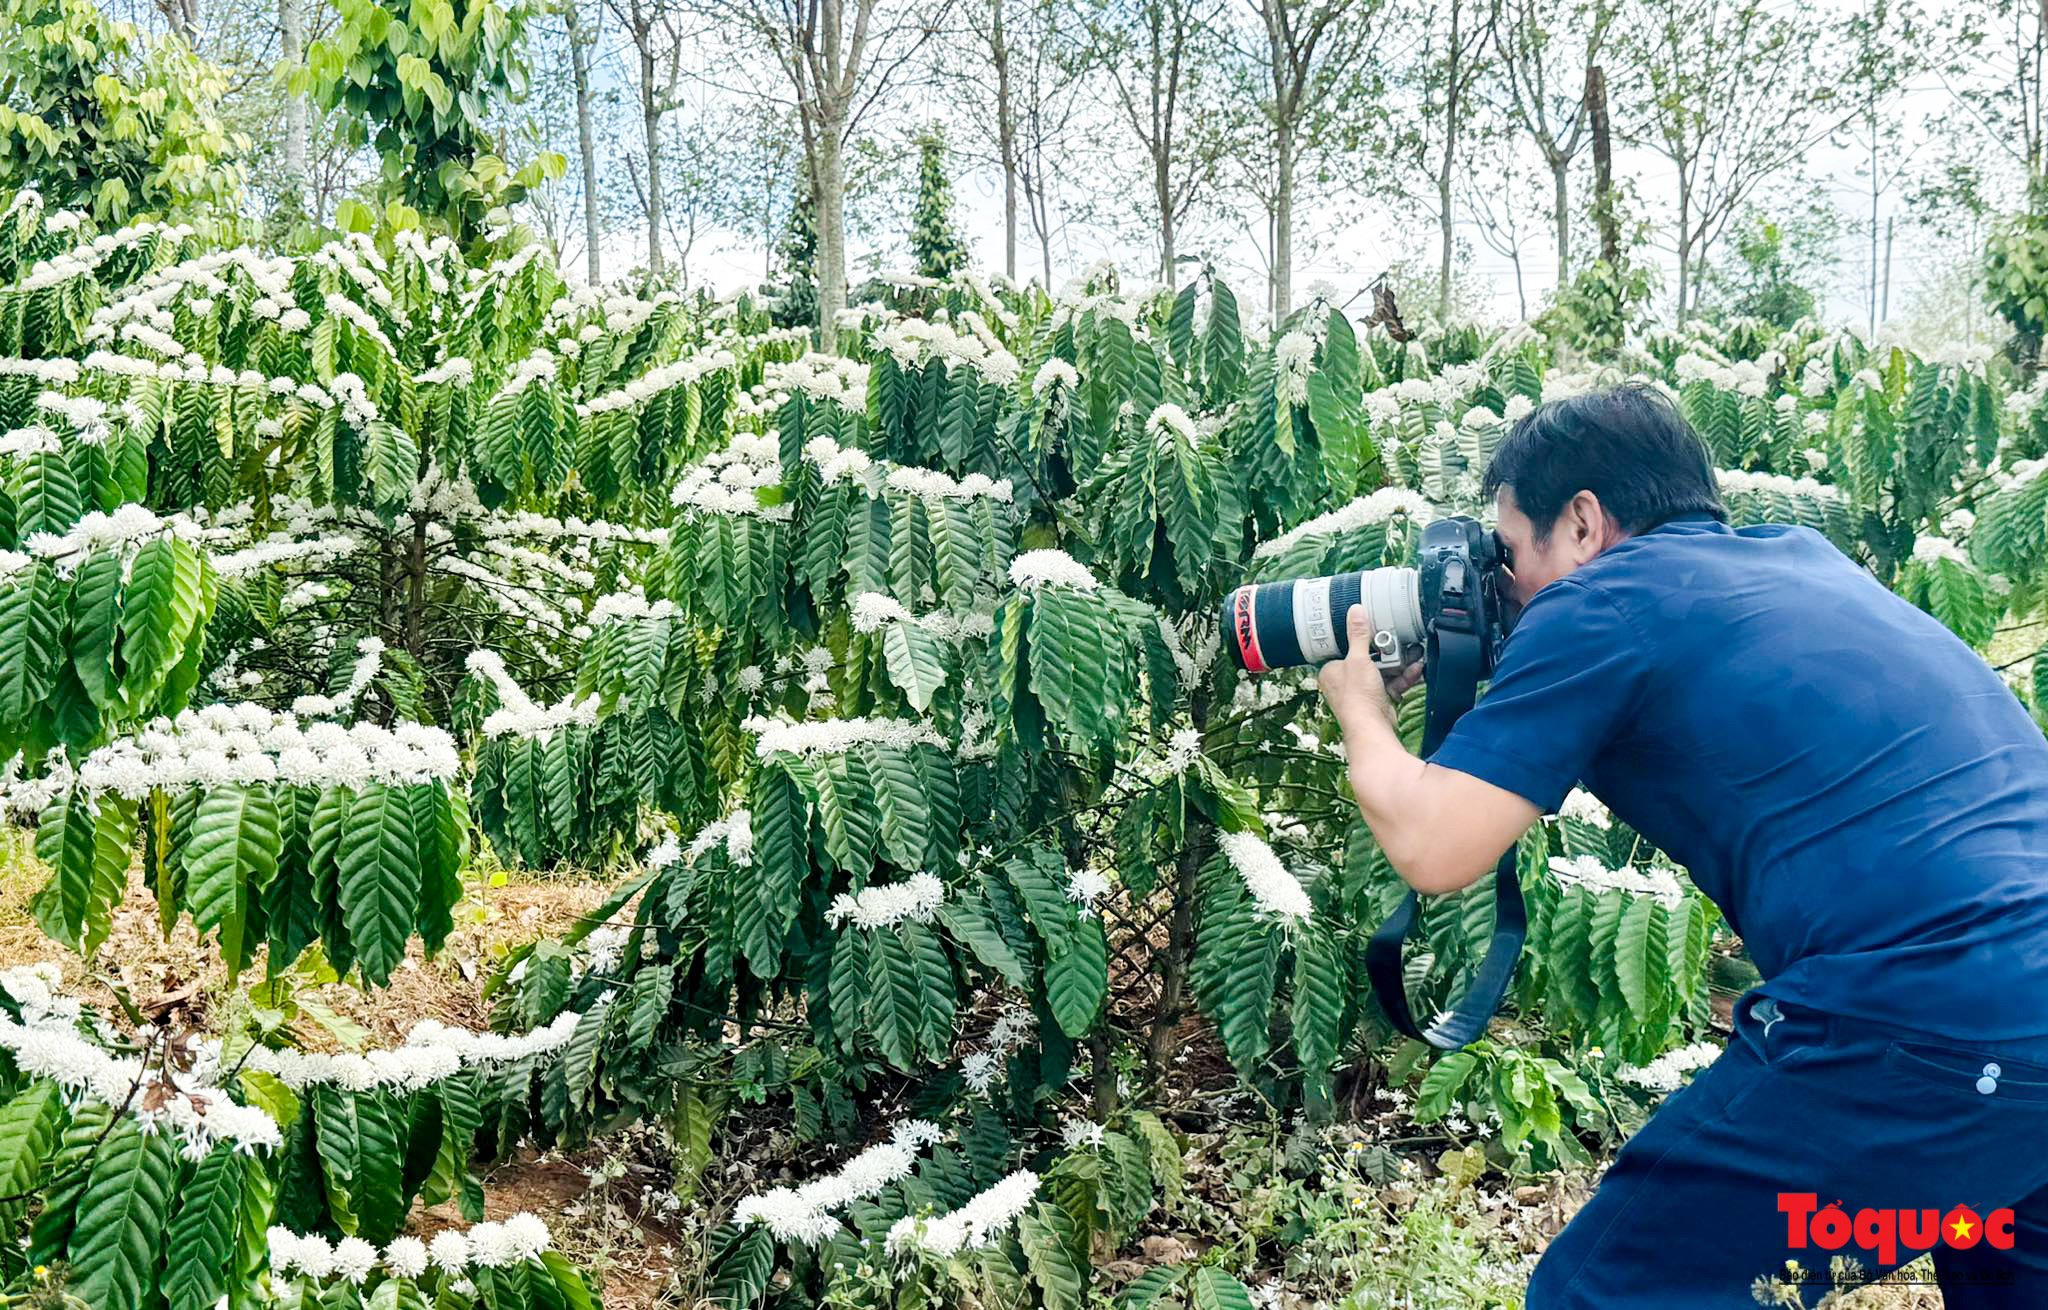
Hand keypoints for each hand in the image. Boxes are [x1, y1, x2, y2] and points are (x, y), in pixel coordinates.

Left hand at [1317, 605, 1422, 732]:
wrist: (1372, 727)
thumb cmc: (1357, 697)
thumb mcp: (1358, 659)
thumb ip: (1358, 634)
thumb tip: (1355, 611)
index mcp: (1331, 670)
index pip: (1344, 648)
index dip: (1361, 639)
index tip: (1376, 630)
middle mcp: (1344, 681)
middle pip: (1367, 659)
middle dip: (1387, 653)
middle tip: (1400, 642)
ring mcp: (1361, 691)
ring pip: (1382, 672)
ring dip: (1399, 664)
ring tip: (1414, 654)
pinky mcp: (1376, 700)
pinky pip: (1391, 683)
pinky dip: (1403, 677)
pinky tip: (1416, 670)